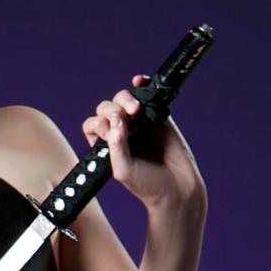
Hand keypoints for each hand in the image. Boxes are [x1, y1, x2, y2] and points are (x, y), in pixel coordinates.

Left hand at [82, 74, 205, 209]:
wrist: (177, 188)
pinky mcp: (160, 117)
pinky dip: (143, 85)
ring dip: (125, 99)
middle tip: (127, 118)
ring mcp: (140, 123)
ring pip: (124, 100)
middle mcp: (120, 132)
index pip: (93, 125)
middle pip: (107, 109)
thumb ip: (116, 147)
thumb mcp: (123, 170)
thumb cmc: (146, 185)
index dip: (100, 124)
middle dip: (112, 109)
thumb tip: (117, 122)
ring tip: (135, 109)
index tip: (112, 133)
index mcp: (106, 145)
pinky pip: (149, 95)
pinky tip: (140, 81)